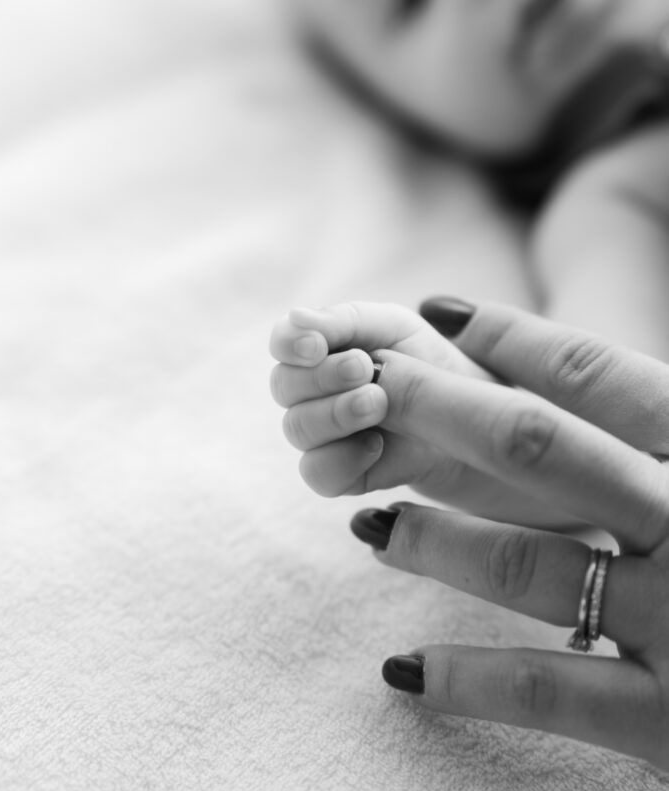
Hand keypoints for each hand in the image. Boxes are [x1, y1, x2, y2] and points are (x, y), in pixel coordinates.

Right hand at [269, 301, 580, 527]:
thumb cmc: (457, 370)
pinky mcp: (354, 475)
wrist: (508, 429)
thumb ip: (351, 322)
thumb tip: (296, 315)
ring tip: (376, 403)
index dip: (290, 340)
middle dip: (318, 376)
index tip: (316, 342)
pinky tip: (377, 446)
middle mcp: (327, 390)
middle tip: (364, 369)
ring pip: (297, 428)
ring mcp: (337, 435)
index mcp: (337, 345)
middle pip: (284, 385)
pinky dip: (339, 458)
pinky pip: (319, 473)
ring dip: (330, 413)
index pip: (287, 340)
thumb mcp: (409, 333)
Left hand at [351, 298, 668, 769]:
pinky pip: (546, 692)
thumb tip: (624, 383)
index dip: (517, 340)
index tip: (443, 313)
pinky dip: (464, 679)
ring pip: (527, 567)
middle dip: (446, 412)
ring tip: (370, 524)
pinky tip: (400, 670)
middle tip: (375, 386)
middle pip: (545, 452)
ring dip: (433, 540)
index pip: (610, 380)